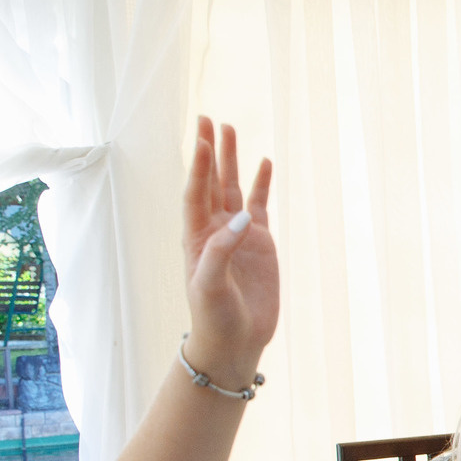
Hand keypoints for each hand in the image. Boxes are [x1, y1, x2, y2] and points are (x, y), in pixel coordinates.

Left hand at [178, 117, 277, 390]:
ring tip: (230, 129)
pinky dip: (262, 184)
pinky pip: (260, 205)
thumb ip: (222, 251)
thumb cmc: (214, 317)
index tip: (201, 138)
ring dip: (231, 160)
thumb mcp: (211, 287)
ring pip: (233, 187)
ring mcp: (238, 234)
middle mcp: (215, 229)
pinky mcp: (259, 243)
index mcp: (196, 237)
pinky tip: (264, 163)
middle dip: (208, 150)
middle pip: (210, 181)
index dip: (198, 166)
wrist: (235, 341)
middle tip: (207, 119)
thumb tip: (241, 218)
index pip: (196, 193)